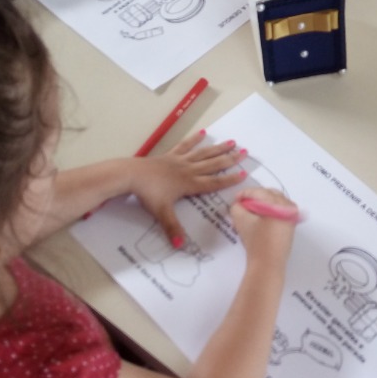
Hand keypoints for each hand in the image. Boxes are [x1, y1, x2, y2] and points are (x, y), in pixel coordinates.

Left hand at [130, 129, 247, 247]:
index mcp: (189, 184)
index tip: (244, 174)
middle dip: (230, 159)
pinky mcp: (169, 155)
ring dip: (218, 148)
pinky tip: (203, 133)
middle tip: (245, 152)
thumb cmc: (148, 193)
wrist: (131, 174)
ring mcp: (179, 161)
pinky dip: (194, 139)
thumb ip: (173, 228)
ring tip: (231, 141)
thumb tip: (181, 245)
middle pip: (213, 164)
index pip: (214, 182)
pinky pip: (185, 146)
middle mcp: (188, 170)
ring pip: (203, 153)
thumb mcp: (162, 213)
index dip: (229, 179)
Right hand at [230, 188, 297, 268]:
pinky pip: (280, 211)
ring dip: (263, 204)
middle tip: (243, 206)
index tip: (235, 199)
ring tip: (250, 213)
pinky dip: (270, 211)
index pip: (259, 192)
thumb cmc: (256, 241)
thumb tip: (239, 204)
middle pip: (269, 194)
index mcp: (277, 202)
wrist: (268, 264)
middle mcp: (288, 206)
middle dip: (255, 198)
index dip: (244, 194)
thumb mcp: (241, 221)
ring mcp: (291, 216)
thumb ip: (237, 207)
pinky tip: (260, 219)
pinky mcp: (291, 225)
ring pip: (275, 202)